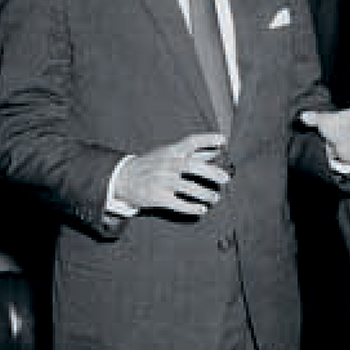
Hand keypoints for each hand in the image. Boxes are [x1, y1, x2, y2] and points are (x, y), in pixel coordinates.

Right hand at [114, 133, 230, 216]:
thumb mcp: (169, 153)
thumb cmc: (152, 165)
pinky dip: (192, 208)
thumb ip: (193, 153)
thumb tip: (216, 150)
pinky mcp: (158, 198)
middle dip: (212, 172)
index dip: (208, 139)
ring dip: (205, 194)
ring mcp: (162, 181)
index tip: (223, 140)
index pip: (191, 142)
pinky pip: (179, 204)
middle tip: (225, 178)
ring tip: (215, 197)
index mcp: (171, 152)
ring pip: (188, 188)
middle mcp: (167, 165)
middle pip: (192, 166)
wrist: (124, 179)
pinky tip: (201, 210)